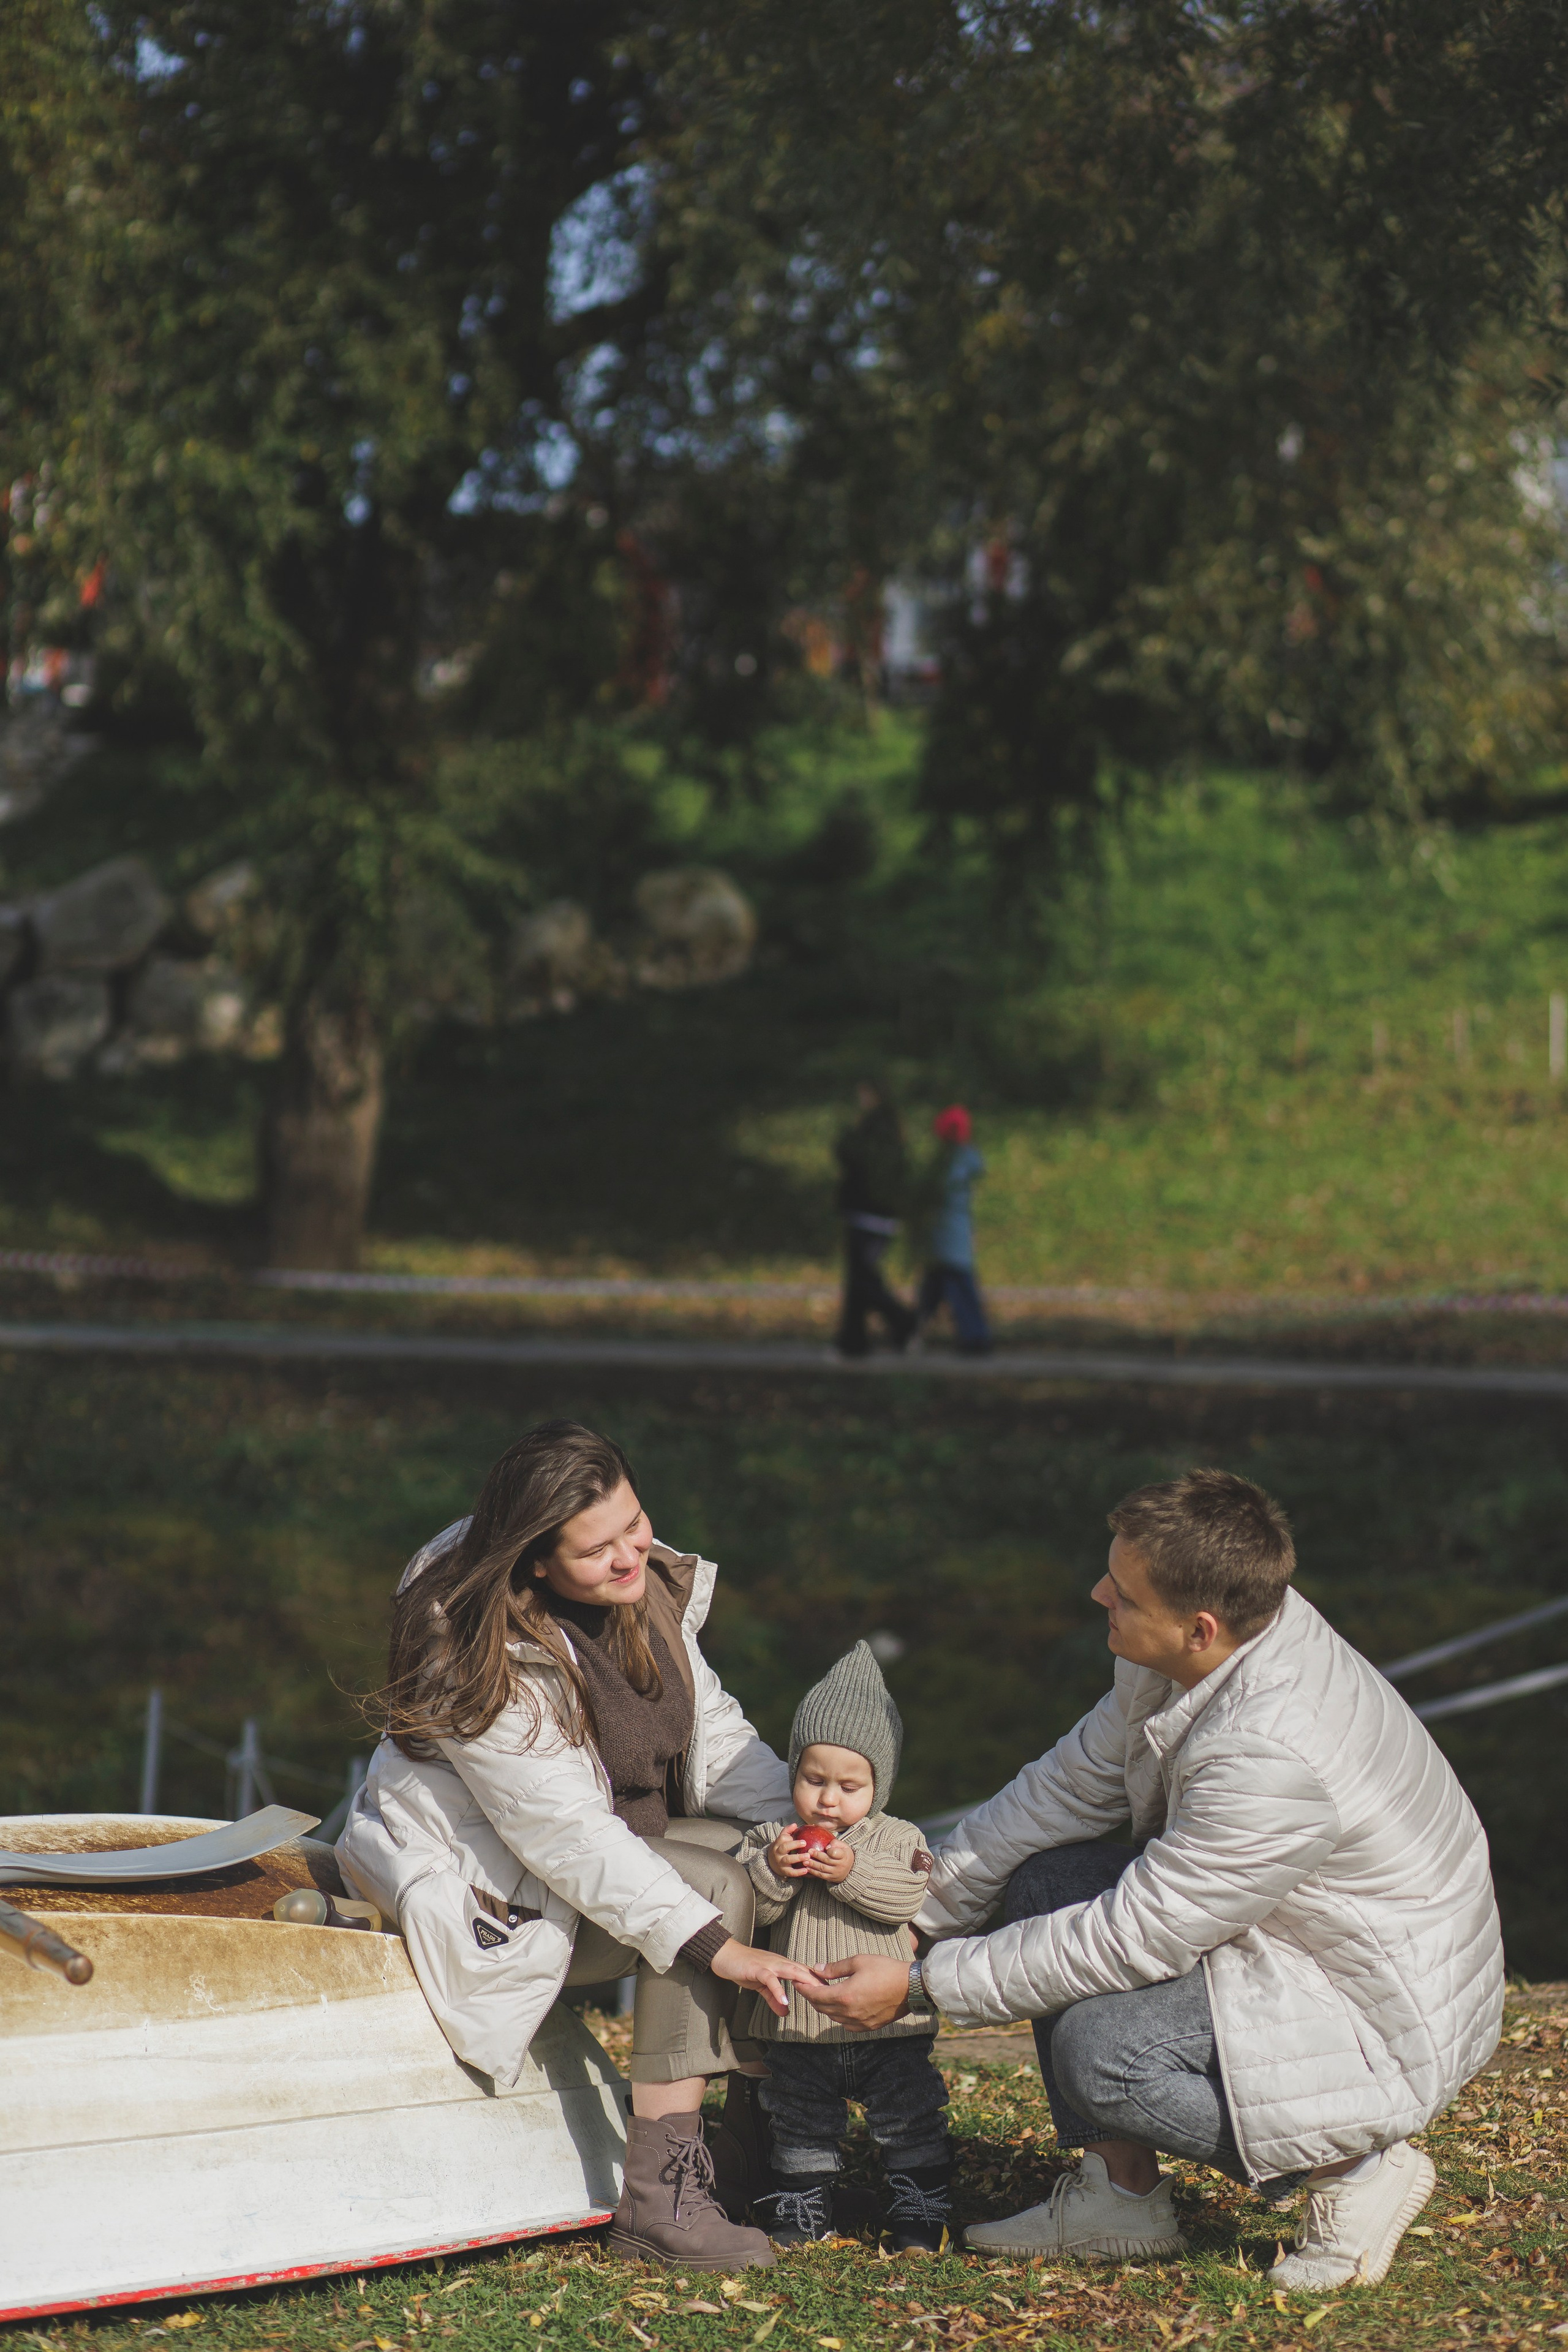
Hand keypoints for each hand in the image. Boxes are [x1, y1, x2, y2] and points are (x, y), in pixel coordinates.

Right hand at [709, 1937, 827, 2017]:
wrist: (725, 1956)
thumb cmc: (745, 1968)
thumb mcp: (762, 1986)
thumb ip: (774, 1998)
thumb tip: (785, 2011)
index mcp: (782, 1966)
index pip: (805, 1972)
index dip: (818, 1981)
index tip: (832, 1992)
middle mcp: (779, 1963)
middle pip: (803, 1970)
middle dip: (818, 1981)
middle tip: (832, 1994)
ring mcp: (768, 1965)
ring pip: (790, 1971)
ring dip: (804, 1982)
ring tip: (815, 1995)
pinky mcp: (757, 1969)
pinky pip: (769, 1979)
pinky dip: (778, 1990)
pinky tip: (785, 2000)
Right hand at [768, 1827, 808, 1877]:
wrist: (771, 1864)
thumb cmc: (780, 1849)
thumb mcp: (781, 1840)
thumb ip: (787, 1831)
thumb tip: (795, 1824)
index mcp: (777, 1844)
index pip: (782, 1838)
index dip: (790, 1837)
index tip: (799, 1836)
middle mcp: (778, 1853)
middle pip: (784, 1847)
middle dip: (794, 1844)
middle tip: (805, 1843)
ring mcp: (780, 1862)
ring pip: (788, 1860)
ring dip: (798, 1858)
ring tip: (808, 1856)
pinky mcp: (784, 1871)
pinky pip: (791, 1872)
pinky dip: (798, 1872)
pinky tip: (806, 1870)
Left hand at [798, 1952, 911, 2029]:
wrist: (910, 1987)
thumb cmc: (885, 1970)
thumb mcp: (858, 1962)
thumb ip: (835, 1968)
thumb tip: (817, 1969)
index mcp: (844, 1996)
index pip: (815, 1996)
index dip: (804, 1989)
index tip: (797, 1981)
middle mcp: (849, 2013)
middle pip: (822, 2008)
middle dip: (812, 1997)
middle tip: (809, 1985)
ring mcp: (859, 2023)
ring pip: (833, 2017)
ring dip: (825, 2006)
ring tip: (823, 1993)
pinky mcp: (868, 2027)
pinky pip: (846, 2024)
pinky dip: (839, 2016)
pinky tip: (841, 2006)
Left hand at [801, 1838, 854, 1884]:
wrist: (850, 1869)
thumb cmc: (844, 1854)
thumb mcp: (843, 1846)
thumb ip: (835, 1843)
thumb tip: (827, 1846)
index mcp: (844, 1856)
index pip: (836, 1853)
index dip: (830, 1851)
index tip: (825, 1847)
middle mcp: (840, 1865)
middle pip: (827, 1860)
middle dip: (817, 1856)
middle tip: (809, 1851)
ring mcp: (835, 1873)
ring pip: (822, 1868)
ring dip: (813, 1865)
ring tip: (805, 1861)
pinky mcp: (831, 1878)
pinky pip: (821, 1875)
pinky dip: (813, 1872)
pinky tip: (807, 1868)